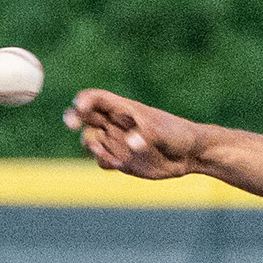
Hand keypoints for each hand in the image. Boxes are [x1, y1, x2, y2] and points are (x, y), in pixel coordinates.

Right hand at [64, 89, 200, 179]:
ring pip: (90, 140)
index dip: (84, 100)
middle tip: (72, 124)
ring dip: (90, 144)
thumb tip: (130, 143)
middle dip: (72, 117)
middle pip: (84, 116)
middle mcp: (115, 124)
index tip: (80, 108)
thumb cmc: (178, 135)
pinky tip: (117, 163)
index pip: (96, 98)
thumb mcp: (164, 132)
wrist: (190, 155)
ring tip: (102, 150)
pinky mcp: (119, 160)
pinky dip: (103, 161)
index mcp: (124, 109)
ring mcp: (115, 142)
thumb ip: (146, 135)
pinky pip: (101, 160)